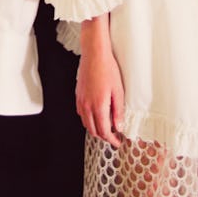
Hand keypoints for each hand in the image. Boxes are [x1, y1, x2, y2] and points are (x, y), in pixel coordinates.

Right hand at [76, 16, 124, 147]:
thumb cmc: (108, 69)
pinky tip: (96, 115)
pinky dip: (88, 120)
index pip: (104, 131)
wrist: (94, 54)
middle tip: (114, 136)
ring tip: (106, 126)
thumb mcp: (118, 91)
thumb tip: (119, 126)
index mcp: (98, 106)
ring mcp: (80, 100)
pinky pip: (81, 114)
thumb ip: (118, 111)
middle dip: (104, 136)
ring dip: (95, 129)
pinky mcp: (78, 95)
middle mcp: (87, 106)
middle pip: (93, 130)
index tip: (118, 142)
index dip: (111, 140)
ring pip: (86, 123)